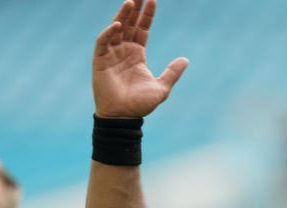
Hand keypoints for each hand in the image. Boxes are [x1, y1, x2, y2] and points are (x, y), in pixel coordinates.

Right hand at [93, 0, 188, 118]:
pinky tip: (118, 25)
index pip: (143, 29)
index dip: (148, 15)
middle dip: (135, 8)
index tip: (153, 0)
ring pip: (116, 29)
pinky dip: (109, 33)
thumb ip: (172, 72)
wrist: (124, 117)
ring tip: (131, 1)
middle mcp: (124, 50)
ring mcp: (111, 54)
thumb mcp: (162, 87)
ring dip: (122, 15)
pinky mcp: (100, 61)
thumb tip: (186, 59)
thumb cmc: (140, 104)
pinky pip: (103, 42)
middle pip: (130, 24)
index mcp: (137, 54)